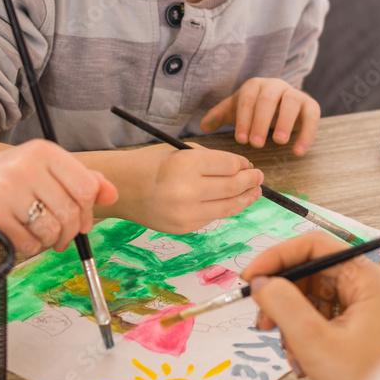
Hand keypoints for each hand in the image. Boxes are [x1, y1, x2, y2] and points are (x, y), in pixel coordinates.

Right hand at [0, 139, 117, 255]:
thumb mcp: (37, 171)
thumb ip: (77, 180)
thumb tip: (112, 194)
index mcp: (42, 150)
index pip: (86, 188)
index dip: (87, 212)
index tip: (79, 222)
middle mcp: (26, 164)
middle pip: (71, 212)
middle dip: (67, 233)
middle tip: (57, 237)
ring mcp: (7, 187)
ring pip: (51, 230)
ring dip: (47, 242)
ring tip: (34, 234)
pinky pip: (27, 243)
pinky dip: (26, 248)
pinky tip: (14, 236)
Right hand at [110, 143, 262, 233]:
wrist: (121, 189)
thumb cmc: (150, 165)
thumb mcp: (179, 151)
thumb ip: (210, 159)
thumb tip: (241, 168)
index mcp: (185, 165)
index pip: (229, 165)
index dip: (243, 164)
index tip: (247, 164)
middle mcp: (187, 191)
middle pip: (233, 186)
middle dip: (250, 181)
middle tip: (258, 177)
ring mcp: (186, 213)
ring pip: (228, 207)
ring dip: (245, 199)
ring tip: (254, 193)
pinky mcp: (184, 228)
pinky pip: (212, 218)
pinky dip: (223, 209)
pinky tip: (229, 202)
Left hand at [201, 78, 320, 152]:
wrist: (279, 106)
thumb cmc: (253, 110)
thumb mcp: (235, 112)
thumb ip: (219, 116)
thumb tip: (203, 125)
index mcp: (254, 86)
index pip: (248, 98)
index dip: (244, 118)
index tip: (241, 139)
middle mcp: (275, 86)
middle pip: (269, 99)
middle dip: (261, 121)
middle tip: (256, 143)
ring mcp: (294, 94)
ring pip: (292, 103)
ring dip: (285, 122)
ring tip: (279, 142)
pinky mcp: (310, 105)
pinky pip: (312, 116)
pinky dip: (307, 133)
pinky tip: (298, 151)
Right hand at [241, 232, 379, 379]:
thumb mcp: (313, 341)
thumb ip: (282, 304)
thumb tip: (261, 282)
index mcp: (368, 279)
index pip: (315, 246)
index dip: (278, 257)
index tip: (252, 277)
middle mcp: (372, 287)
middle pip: (313, 272)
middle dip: (283, 296)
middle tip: (262, 320)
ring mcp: (369, 308)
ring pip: (315, 297)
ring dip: (293, 320)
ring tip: (289, 349)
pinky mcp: (364, 328)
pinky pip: (325, 317)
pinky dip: (307, 333)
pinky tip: (302, 358)